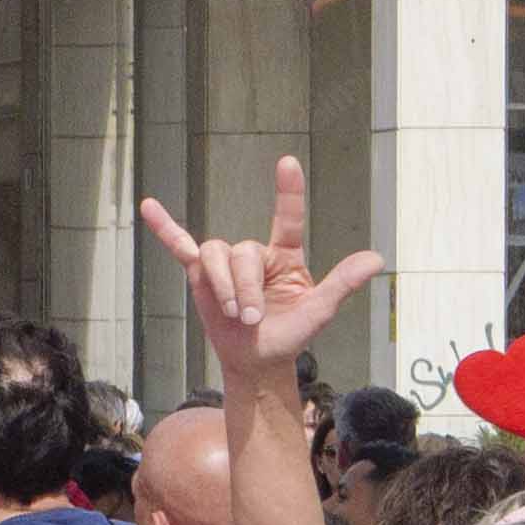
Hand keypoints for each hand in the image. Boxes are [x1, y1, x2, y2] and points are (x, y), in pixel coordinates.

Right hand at [140, 157, 384, 388]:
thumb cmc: (288, 336)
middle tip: (249, 318)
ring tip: (233, 314)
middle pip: (241, 251)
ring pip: (215, 255)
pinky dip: (165, 229)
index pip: (287, 217)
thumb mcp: (319, 311)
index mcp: (286, 256)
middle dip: (243, 287)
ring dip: (222, 286)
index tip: (286, 163)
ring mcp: (226, 263)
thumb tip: (376, 259)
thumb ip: (343, 283)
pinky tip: (148, 207)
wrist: (257, 362)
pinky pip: (181, 247)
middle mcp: (256, 254)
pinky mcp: (201, 277)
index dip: (287, 191)